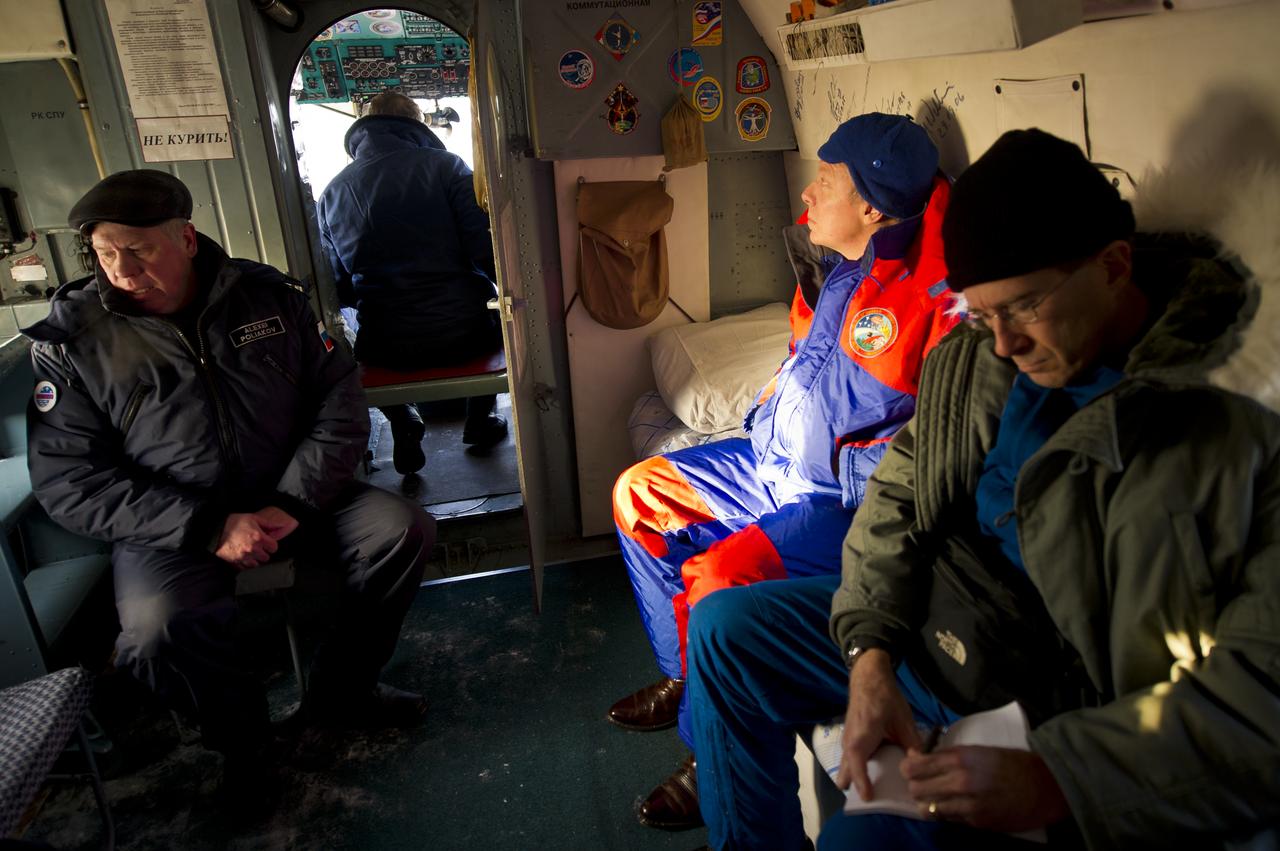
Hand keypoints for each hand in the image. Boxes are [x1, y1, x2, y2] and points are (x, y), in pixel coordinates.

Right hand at [214, 507, 298, 569]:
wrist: (215, 531)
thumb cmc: (233, 523)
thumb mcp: (253, 518)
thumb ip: (268, 523)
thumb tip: (280, 525)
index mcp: (258, 537)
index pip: (274, 548)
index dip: (271, 545)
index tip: (268, 543)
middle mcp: (253, 548)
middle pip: (266, 557)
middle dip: (263, 552)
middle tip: (258, 546)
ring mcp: (244, 557)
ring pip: (257, 564)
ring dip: (255, 559)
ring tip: (250, 551)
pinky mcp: (236, 562)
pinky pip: (246, 568)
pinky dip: (246, 564)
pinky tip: (244, 556)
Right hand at [835, 649, 921, 801]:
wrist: (868, 677)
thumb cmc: (885, 697)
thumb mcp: (903, 720)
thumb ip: (913, 743)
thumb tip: (923, 764)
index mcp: (861, 738)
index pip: (856, 767)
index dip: (863, 785)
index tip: (870, 799)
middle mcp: (849, 742)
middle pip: (845, 773)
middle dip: (854, 787)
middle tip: (873, 798)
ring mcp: (847, 739)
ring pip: (846, 766)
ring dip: (856, 778)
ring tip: (875, 789)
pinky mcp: (850, 737)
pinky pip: (850, 759)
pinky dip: (858, 768)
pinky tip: (875, 770)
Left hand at [901, 745, 1069, 831]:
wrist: (1045, 786)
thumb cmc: (1011, 763)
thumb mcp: (978, 750)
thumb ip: (947, 755)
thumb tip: (918, 758)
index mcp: (960, 758)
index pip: (915, 766)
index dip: (908, 768)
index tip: (911, 768)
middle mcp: (961, 782)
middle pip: (916, 789)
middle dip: (916, 787)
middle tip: (923, 785)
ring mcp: (969, 805)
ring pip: (929, 809)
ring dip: (929, 804)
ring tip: (937, 798)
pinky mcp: (977, 822)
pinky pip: (949, 819)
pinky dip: (948, 814)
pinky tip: (957, 806)